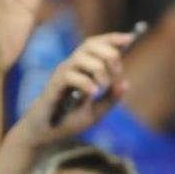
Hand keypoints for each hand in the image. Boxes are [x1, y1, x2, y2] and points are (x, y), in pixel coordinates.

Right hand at [17, 32, 131, 144]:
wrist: (44, 135)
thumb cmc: (69, 120)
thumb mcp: (97, 111)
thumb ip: (111, 98)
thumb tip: (125, 83)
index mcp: (83, 68)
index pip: (97, 44)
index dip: (112, 38)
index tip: (130, 38)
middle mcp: (71, 66)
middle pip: (90, 45)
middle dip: (109, 54)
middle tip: (117, 72)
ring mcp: (61, 75)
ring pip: (81, 57)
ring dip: (98, 69)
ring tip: (103, 86)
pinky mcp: (53, 87)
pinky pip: (69, 76)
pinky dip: (85, 82)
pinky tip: (93, 93)